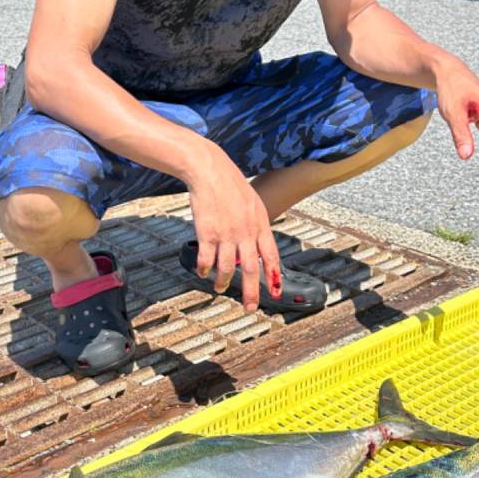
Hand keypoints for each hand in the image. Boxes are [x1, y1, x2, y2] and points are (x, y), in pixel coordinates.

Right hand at [185, 143, 282, 311]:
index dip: (273, 277)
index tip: (274, 293)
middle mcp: (245, 232)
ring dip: (223, 282)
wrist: (209, 170)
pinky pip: (207, 260)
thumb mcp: (253, 203)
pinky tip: (203, 272)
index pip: (270, 257)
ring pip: (226, 269)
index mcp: (259, 225)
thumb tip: (258, 246)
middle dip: (251, 292)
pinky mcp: (207, 233)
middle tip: (250, 307)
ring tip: (220, 288)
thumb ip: (256, 226)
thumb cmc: (230, 184)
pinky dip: (205, 270)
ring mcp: (226, 234)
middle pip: (250, 269)